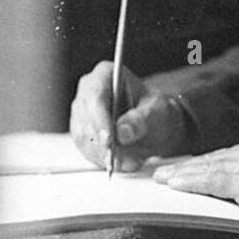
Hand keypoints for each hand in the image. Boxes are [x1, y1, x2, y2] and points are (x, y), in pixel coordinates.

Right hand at [69, 60, 190, 170]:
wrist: (154, 124)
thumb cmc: (154, 110)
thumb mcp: (157, 110)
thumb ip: (141, 119)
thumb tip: (123, 132)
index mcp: (105, 75)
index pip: (95, 97)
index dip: (99, 120)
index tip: (109, 140)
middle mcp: (88, 92)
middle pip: (85, 119)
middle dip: (103, 143)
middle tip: (124, 158)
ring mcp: (82, 113)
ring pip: (83, 138)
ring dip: (105, 155)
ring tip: (130, 162)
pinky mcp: (82, 134)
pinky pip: (86, 150)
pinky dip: (104, 161)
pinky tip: (123, 163)